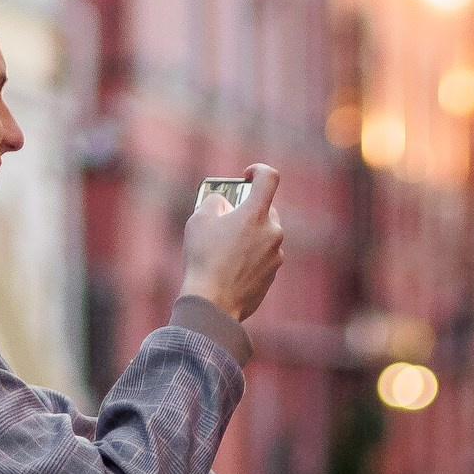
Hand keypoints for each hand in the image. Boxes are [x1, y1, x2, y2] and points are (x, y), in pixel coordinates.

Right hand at [181, 168, 284, 321]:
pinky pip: (264, 256)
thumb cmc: (204, 259)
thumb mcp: (198, 220)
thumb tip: (223, 203)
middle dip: (248, 210)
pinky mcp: (273, 275)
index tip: (247, 176)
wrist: (213, 303)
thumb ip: (214, 202)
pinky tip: (230, 266)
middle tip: (227, 218)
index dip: (259, 170)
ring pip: (265, 235)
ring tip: (225, 247)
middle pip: (266, 209)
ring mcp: (276, 255)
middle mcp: (272, 233)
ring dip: (249, 235)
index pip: (270, 178)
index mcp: (256, 215)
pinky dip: (251, 255)